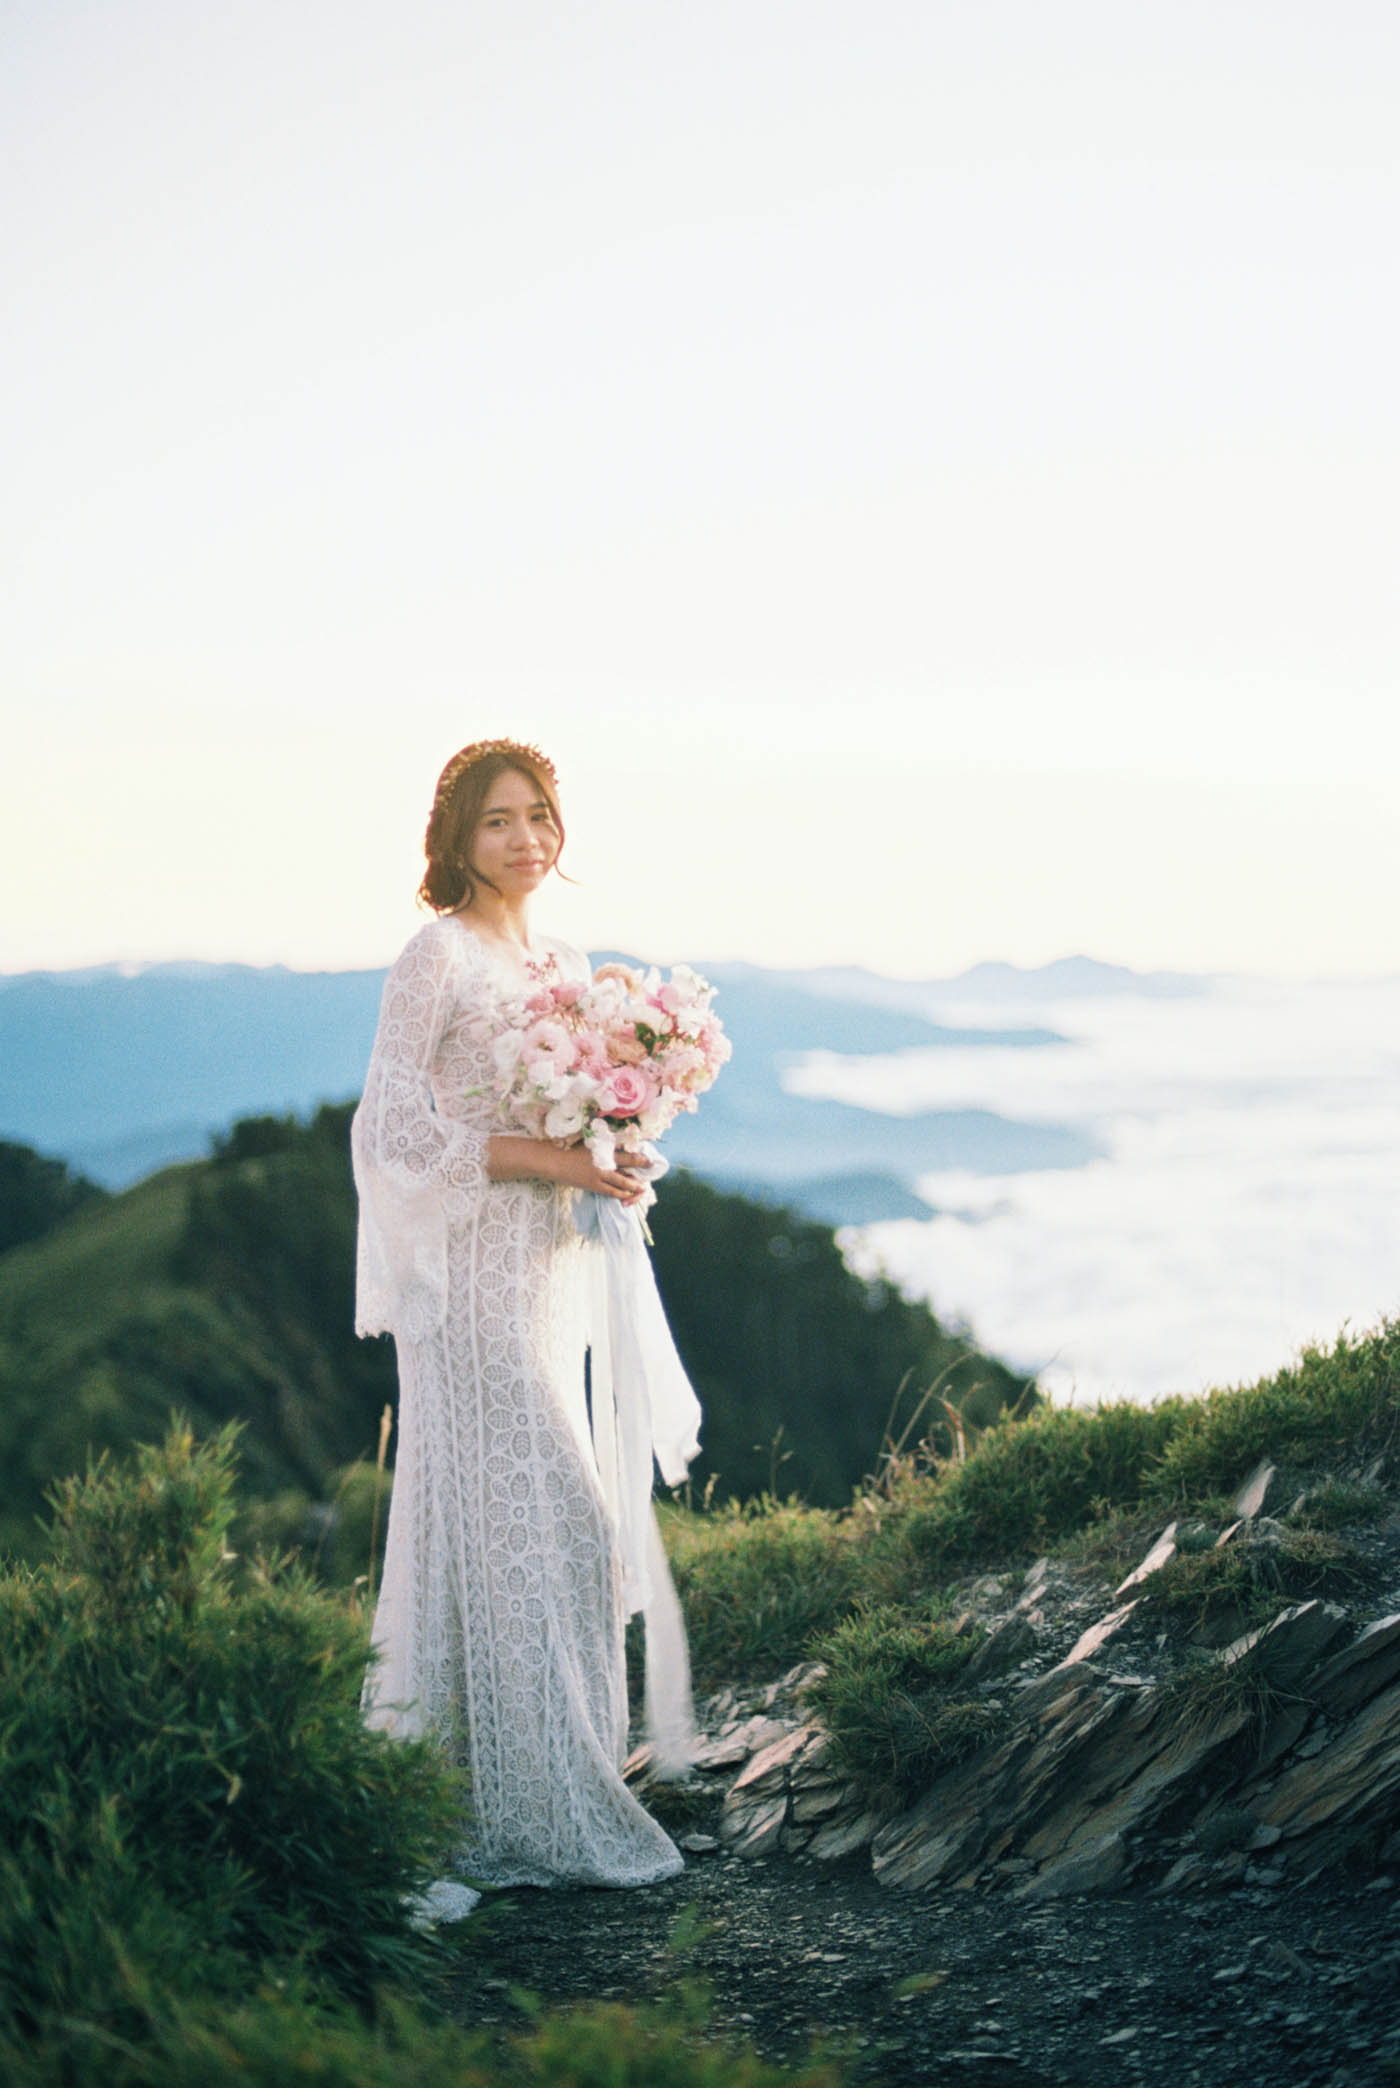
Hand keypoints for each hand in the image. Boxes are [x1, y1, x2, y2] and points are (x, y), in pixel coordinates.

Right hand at [487, 1135, 646, 1202]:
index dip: (638, 1156)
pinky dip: (620, 1194)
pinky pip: (610, 1192)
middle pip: (627, 1167)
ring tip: (642, 1188)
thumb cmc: (569, 1147)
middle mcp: (603, 1162)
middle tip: (649, 1171)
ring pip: (621, 1183)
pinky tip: (626, 1195)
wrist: (554, 1161)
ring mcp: (598, 1176)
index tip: (648, 1157)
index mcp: (602, 1149)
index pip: (625, 1152)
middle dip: (640, 1170)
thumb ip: (602, 1142)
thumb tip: (618, 1142)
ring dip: (632, 1186)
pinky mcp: (593, 1185)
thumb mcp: (588, 1141)